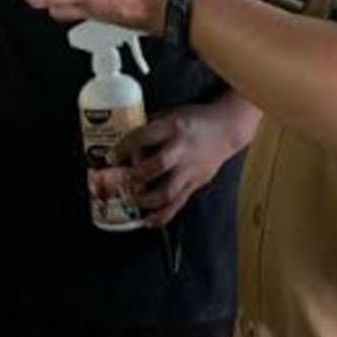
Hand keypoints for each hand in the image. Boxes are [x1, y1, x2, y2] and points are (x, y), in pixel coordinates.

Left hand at [119, 103, 251, 228]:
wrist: (226, 129)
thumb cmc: (193, 120)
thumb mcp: (170, 114)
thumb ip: (149, 129)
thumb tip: (122, 143)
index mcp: (173, 127)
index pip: (144, 137)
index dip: (124, 148)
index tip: (109, 157)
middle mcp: (182, 149)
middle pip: (156, 166)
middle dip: (133, 177)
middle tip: (115, 183)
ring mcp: (190, 169)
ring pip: (167, 191)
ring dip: (145, 200)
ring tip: (129, 203)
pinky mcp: (196, 183)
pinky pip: (178, 203)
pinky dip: (161, 215)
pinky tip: (146, 222)